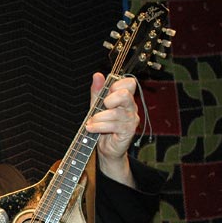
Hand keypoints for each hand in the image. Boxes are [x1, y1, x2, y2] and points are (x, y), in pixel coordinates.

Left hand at [85, 72, 137, 186]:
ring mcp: (131, 119)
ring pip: (115, 112)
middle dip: (108, 99)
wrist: (106, 148)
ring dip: (98, 117)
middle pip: (125, 94)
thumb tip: (97, 75)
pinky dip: (99, 126)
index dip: (116, 85)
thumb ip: (98, 91)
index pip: (129, 83)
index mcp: (125, 98)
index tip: (106, 94)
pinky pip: (114, 125)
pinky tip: (92, 128)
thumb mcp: (97, 106)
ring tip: (90, 122)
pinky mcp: (128, 131)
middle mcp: (131, 107)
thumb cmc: (103, 125)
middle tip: (101, 106)